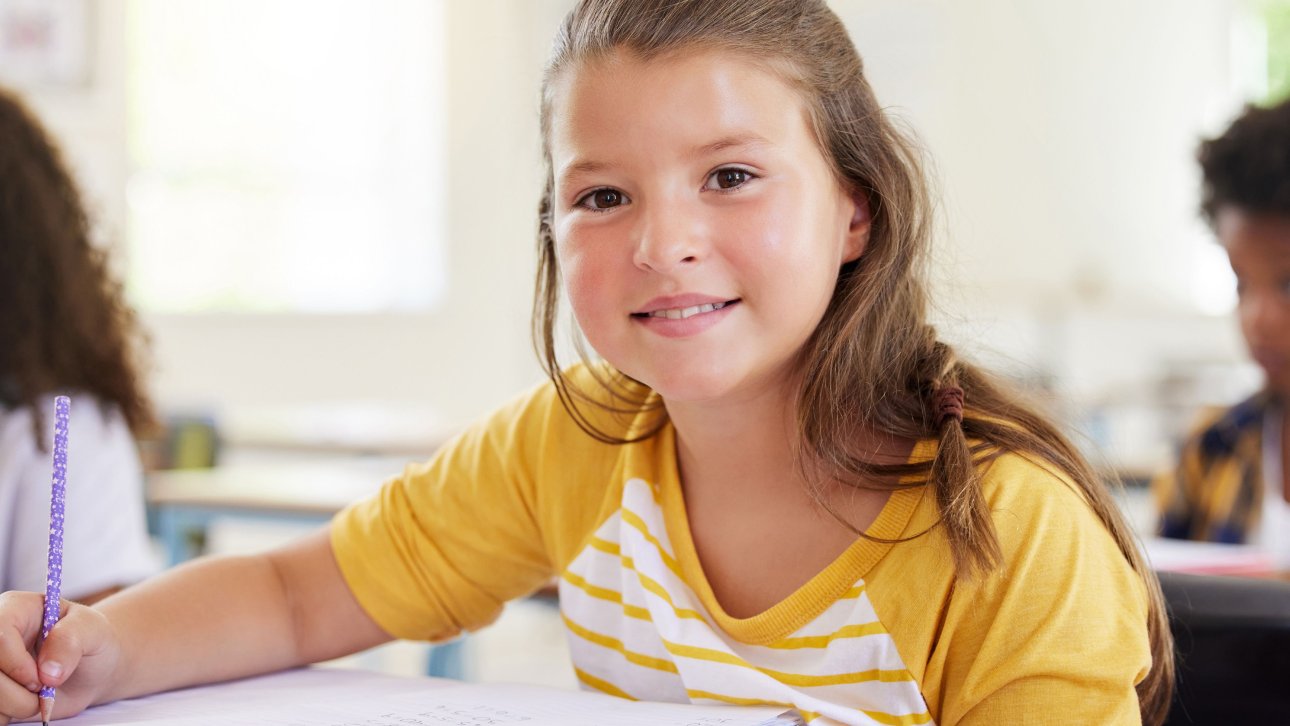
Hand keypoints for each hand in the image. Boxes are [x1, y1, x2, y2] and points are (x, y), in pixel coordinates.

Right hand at [0, 591, 119, 723]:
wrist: (91, 670)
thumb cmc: (91, 641)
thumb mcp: (93, 630)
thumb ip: (71, 640)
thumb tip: (48, 671)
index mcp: (15, 609)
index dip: (16, 663)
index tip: (43, 678)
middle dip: (16, 692)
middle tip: (43, 688)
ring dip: (15, 706)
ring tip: (38, 696)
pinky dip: (8, 715)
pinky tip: (26, 704)